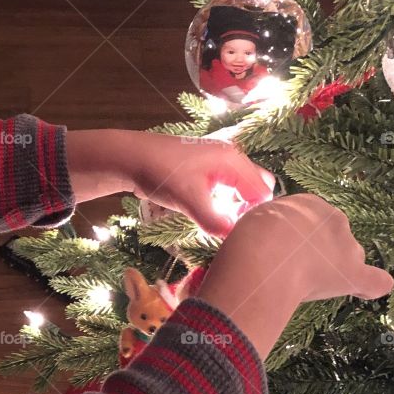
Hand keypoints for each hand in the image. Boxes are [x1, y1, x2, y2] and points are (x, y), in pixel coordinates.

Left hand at [124, 132, 275, 236]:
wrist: (132, 157)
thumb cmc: (161, 174)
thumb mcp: (187, 200)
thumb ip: (212, 220)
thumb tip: (233, 236)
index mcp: (232, 161)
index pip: (262, 191)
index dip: (255, 214)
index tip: (240, 231)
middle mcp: (230, 157)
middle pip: (257, 185)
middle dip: (250, 208)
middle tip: (232, 226)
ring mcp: (218, 161)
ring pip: (241, 186)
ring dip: (236, 204)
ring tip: (219, 221)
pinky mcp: (206, 167)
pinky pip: (226, 185)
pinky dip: (224, 199)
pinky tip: (208, 212)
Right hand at [195, 193, 393, 360]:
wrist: (263, 253)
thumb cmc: (245, 241)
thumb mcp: (242, 227)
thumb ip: (248, 239)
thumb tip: (206, 277)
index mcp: (306, 203)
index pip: (307, 220)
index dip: (294, 238)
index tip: (278, 250)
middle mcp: (333, 218)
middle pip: (331, 237)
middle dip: (316, 251)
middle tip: (286, 269)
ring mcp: (346, 246)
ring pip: (346, 258)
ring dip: (332, 269)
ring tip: (304, 285)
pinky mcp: (352, 272)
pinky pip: (374, 279)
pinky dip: (373, 285)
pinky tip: (373, 289)